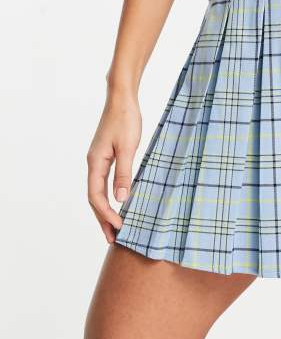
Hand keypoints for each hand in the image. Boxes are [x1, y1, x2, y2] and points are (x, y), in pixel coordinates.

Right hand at [86, 90, 141, 242]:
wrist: (122, 98)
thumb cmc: (126, 119)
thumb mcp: (129, 147)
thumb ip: (125, 172)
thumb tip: (121, 198)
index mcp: (95, 162)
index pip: (96, 196)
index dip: (106, 214)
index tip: (119, 227)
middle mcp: (93, 163)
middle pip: (94, 198)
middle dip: (103, 219)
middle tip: (113, 240)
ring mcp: (99, 159)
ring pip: (99, 191)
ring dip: (105, 211)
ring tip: (115, 228)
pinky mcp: (106, 155)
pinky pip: (104, 182)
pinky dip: (110, 197)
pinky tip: (119, 203)